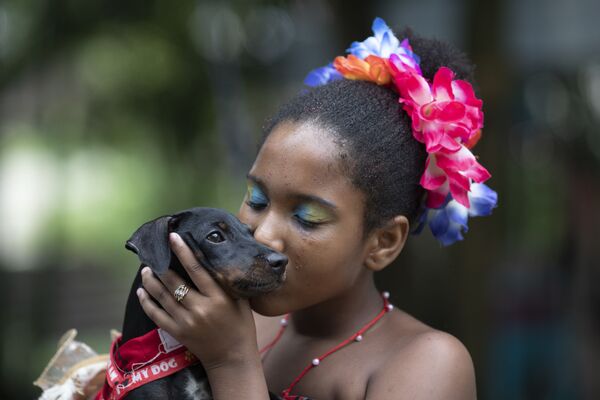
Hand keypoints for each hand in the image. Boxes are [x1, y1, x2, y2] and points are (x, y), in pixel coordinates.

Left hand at [137, 232, 258, 369]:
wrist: (233, 358)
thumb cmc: (241, 326)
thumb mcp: (241, 301)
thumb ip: (229, 282)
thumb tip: (219, 258)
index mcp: (218, 298)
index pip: (196, 269)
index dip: (183, 252)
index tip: (173, 238)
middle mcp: (200, 309)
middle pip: (174, 282)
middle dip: (161, 265)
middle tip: (154, 254)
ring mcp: (186, 322)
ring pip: (162, 296)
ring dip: (151, 281)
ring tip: (146, 270)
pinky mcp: (177, 333)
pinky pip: (156, 315)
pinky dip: (146, 302)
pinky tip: (142, 291)